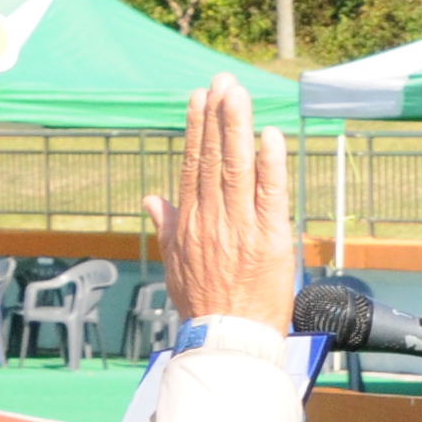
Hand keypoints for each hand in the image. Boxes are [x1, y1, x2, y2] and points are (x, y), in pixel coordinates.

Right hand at [145, 80, 295, 328]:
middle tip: (221, 82)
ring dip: (237, 128)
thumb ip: (167, 226)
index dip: (196, 129)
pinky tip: (268, 136)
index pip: (192, 166)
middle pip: (212, 159)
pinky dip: (270, 165)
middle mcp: (212, 219)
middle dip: (217, 116)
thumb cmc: (204, 305)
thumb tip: (151, 199)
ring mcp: (240, 228)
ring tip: (237, 94)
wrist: (227, 340)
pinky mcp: (269, 240)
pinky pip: (270, 195)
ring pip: (237, 168)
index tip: (198, 98)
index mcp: (190, 222)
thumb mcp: (176, 263)